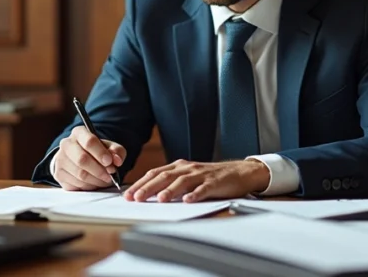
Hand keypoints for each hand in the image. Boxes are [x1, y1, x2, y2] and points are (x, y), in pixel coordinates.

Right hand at [52, 125, 125, 190]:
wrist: (77, 158)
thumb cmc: (95, 151)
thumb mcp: (109, 147)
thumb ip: (116, 151)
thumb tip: (117, 160)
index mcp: (79, 133)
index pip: (89, 142)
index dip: (101, 153)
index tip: (110, 162)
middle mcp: (66, 144)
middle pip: (82, 160)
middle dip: (99, 170)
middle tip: (110, 175)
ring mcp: (60, 160)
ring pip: (80, 174)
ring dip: (96, 180)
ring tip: (104, 180)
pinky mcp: (59, 175)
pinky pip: (76, 184)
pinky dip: (89, 186)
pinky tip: (94, 182)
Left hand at [123, 159, 269, 202]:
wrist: (239, 172)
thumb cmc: (211, 177)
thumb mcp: (188, 177)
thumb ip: (171, 183)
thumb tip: (149, 195)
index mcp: (179, 167)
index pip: (155, 173)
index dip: (141, 183)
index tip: (128, 195)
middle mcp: (188, 168)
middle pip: (164, 176)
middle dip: (148, 187)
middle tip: (136, 198)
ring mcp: (201, 174)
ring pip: (182, 181)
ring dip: (170, 190)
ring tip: (160, 199)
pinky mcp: (215, 182)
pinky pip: (204, 188)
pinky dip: (196, 194)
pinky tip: (188, 200)